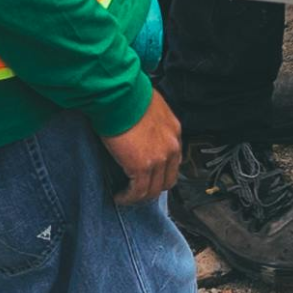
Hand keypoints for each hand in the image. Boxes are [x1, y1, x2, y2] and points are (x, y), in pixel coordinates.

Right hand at [101, 90, 180, 206]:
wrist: (120, 95)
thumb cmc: (129, 95)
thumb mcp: (150, 107)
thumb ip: (151, 121)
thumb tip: (141, 128)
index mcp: (174, 131)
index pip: (174, 160)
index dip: (161, 172)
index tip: (148, 175)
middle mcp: (171, 147)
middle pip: (168, 180)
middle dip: (153, 187)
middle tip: (137, 190)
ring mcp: (159, 158)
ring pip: (153, 190)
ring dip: (138, 196)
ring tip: (125, 196)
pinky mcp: (142, 166)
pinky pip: (138, 191)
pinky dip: (128, 197)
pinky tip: (118, 196)